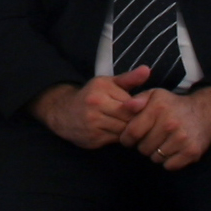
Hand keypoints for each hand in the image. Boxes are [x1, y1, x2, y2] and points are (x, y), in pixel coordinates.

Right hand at [32, 70, 148, 149]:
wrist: (63, 113)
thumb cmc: (92, 96)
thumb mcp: (108, 83)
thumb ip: (129, 78)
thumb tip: (147, 70)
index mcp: (102, 88)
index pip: (132, 102)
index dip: (139, 107)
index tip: (140, 108)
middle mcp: (96, 104)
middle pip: (128, 117)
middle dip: (135, 120)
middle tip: (138, 119)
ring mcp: (93, 123)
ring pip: (123, 130)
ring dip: (128, 130)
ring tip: (128, 126)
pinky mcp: (93, 139)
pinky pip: (115, 140)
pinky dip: (119, 138)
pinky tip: (117, 133)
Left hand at [120, 87, 210, 170]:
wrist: (204, 113)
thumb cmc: (173, 105)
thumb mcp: (155, 95)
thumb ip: (138, 100)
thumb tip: (125, 107)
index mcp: (158, 108)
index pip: (131, 133)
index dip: (127, 138)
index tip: (130, 138)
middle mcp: (170, 123)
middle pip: (142, 148)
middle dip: (143, 145)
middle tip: (151, 138)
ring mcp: (182, 139)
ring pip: (155, 158)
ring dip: (156, 153)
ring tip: (163, 142)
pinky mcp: (191, 152)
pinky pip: (169, 165)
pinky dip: (168, 160)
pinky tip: (172, 149)